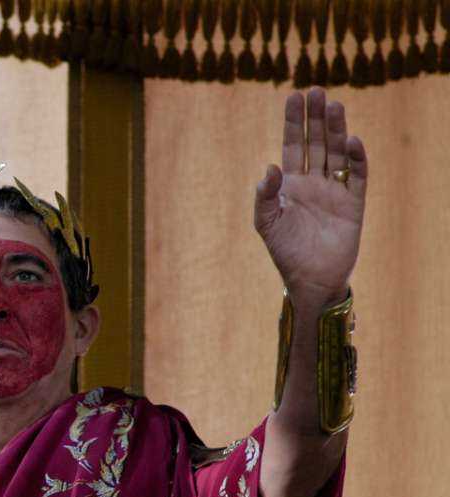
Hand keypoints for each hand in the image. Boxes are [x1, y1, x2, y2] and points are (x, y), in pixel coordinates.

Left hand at [254, 87, 367, 305]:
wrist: (309, 279)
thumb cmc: (284, 251)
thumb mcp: (265, 223)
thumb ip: (264, 195)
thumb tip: (269, 167)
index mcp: (290, 183)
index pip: (292, 145)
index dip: (293, 122)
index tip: (293, 96)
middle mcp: (314, 181)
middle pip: (316, 142)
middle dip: (315, 118)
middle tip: (316, 91)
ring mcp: (335, 190)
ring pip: (337, 153)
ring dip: (336, 130)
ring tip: (334, 105)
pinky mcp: (353, 203)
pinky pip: (357, 176)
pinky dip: (356, 159)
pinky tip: (353, 141)